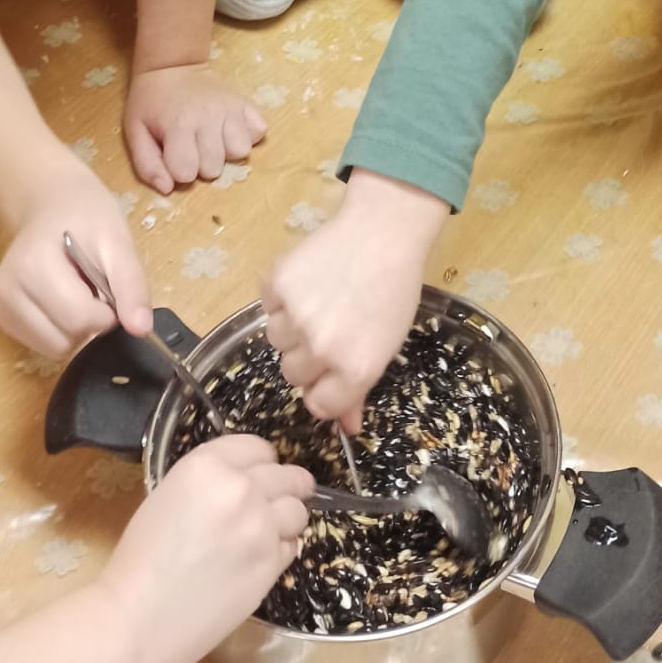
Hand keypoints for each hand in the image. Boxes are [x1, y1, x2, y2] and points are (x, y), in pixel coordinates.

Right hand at [0, 161, 151, 356]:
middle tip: (93, 285)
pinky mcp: (4, 317)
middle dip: (91, 320)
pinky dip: (60, 329)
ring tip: (76, 289)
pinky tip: (61, 298)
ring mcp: (1, 308)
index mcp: (33, 268)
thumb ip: (131, 286)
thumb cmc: (87, 216)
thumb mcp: (118, 242)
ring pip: (54, 349)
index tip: (109, 286)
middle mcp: (7, 293)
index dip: (107, 312)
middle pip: (66, 340)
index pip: (81, 320)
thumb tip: (141, 330)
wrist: (52, 201)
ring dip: (76, 328)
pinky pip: (43, 344)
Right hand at [92, 435, 313, 662]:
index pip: (258, 446)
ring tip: (264, 535)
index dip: (260, 461)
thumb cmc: (139, 561)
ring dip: (286, 520)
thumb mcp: (168, 496)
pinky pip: (292, 546)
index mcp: (207, 465)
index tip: (260, 474)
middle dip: (285, 487)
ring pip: (298, 510)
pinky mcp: (271, 564)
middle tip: (275, 502)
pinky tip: (257, 561)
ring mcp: (261, 526)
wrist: (136, 621)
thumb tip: (245, 481)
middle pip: (288, 475)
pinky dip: (281, 550)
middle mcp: (241, 488)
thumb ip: (211, 481)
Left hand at [125, 63, 265, 193]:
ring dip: (226, 152)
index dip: (178, 169)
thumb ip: (147, 164)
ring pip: (240, 152)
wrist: (172, 66)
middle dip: (201, 164)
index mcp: (179, 126)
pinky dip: (247, 135)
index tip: (173, 154)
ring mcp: (231, 109)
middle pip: (214, 168)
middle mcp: (209, 117)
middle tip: (191, 146)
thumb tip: (168, 188)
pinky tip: (229, 129)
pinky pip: (259, 131)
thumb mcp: (135, 131)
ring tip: (212, 139)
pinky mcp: (246, 104)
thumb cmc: (151, 102)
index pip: (186, 173)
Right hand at [263, 171, 445, 430]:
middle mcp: (321, 349)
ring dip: (291, 327)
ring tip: (319, 301)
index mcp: (354, 369)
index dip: (323, 390)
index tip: (331, 372)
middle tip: (329, 329)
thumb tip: (348, 429)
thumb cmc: (394, 291)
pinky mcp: (276, 284)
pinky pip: (267, 306)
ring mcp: (295, 316)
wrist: (382, 233)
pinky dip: (281, 297)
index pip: (317, 404)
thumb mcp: (386, 345)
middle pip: (293, 374)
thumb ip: (360, 388)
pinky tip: (307, 281)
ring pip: (276, 341)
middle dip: (307, 358)